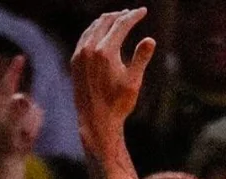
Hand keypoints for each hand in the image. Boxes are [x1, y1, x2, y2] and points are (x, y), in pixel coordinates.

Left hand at [0, 55, 43, 158]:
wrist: (9, 159)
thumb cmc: (6, 144)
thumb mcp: (11, 127)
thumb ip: (18, 112)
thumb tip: (24, 97)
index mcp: (0, 102)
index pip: (9, 81)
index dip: (15, 69)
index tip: (21, 57)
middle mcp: (9, 103)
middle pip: (27, 100)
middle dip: (29, 117)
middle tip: (24, 136)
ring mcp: (18, 110)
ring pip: (35, 109)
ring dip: (32, 124)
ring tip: (24, 137)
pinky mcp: (27, 118)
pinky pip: (38, 116)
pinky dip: (35, 127)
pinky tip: (28, 137)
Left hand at [71, 8, 155, 152]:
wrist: (96, 121)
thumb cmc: (118, 104)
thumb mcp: (134, 82)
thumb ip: (141, 58)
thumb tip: (151, 39)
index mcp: (106, 51)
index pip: (121, 24)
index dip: (133, 16)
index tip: (143, 11)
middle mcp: (90, 48)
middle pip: (106, 21)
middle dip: (120, 15)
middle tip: (132, 13)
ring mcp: (80, 53)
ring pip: (93, 27)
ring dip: (107, 21)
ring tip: (118, 20)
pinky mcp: (75, 60)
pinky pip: (85, 37)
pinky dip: (95, 30)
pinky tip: (102, 33)